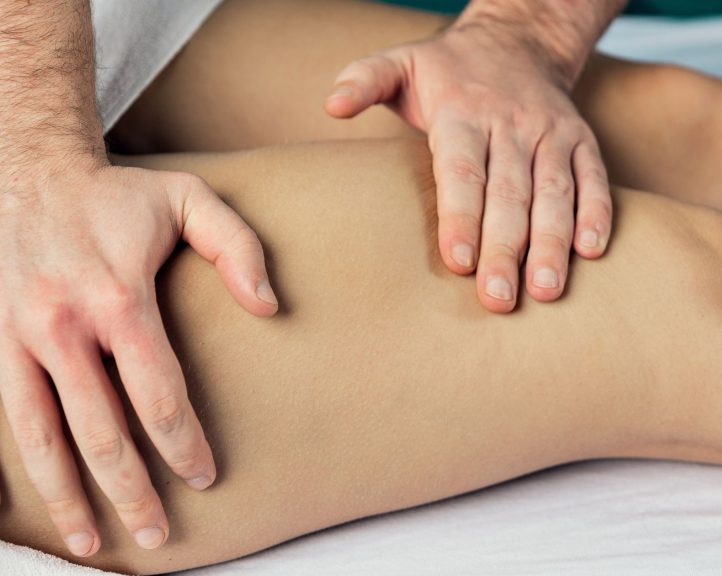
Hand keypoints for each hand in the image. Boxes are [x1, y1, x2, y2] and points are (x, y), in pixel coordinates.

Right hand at [0, 159, 277, 555]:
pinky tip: (39, 503)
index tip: (204, 476)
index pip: (157, 392)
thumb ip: (238, 247)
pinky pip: (5, 416)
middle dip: (131, 489)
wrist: (25, 170)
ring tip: (93, 545)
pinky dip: (21, 466)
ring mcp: (18, 337)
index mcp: (118, 298)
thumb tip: (269, 308)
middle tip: (160, 534)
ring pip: (41, 437)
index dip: (182, 442)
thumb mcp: (190, 199)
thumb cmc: (120, 195)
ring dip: (68, 497)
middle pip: (100, 430)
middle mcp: (63, 326)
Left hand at [325, 23, 612, 312]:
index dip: (461, 217)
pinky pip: (594, 178)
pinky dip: (597, 213)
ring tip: (546, 290)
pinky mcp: (582, 140)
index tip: (458, 262)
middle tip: (498, 299)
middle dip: (506, 247)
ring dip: (552, 242)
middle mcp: (512, 125)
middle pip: (509, 193)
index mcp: (463, 112)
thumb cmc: (449, 70)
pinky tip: (589, 253)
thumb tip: (331, 105)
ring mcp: (551, 133)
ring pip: (555, 192)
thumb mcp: (401, 63)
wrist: (518, 39)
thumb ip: (364, 79)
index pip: (463, 170)